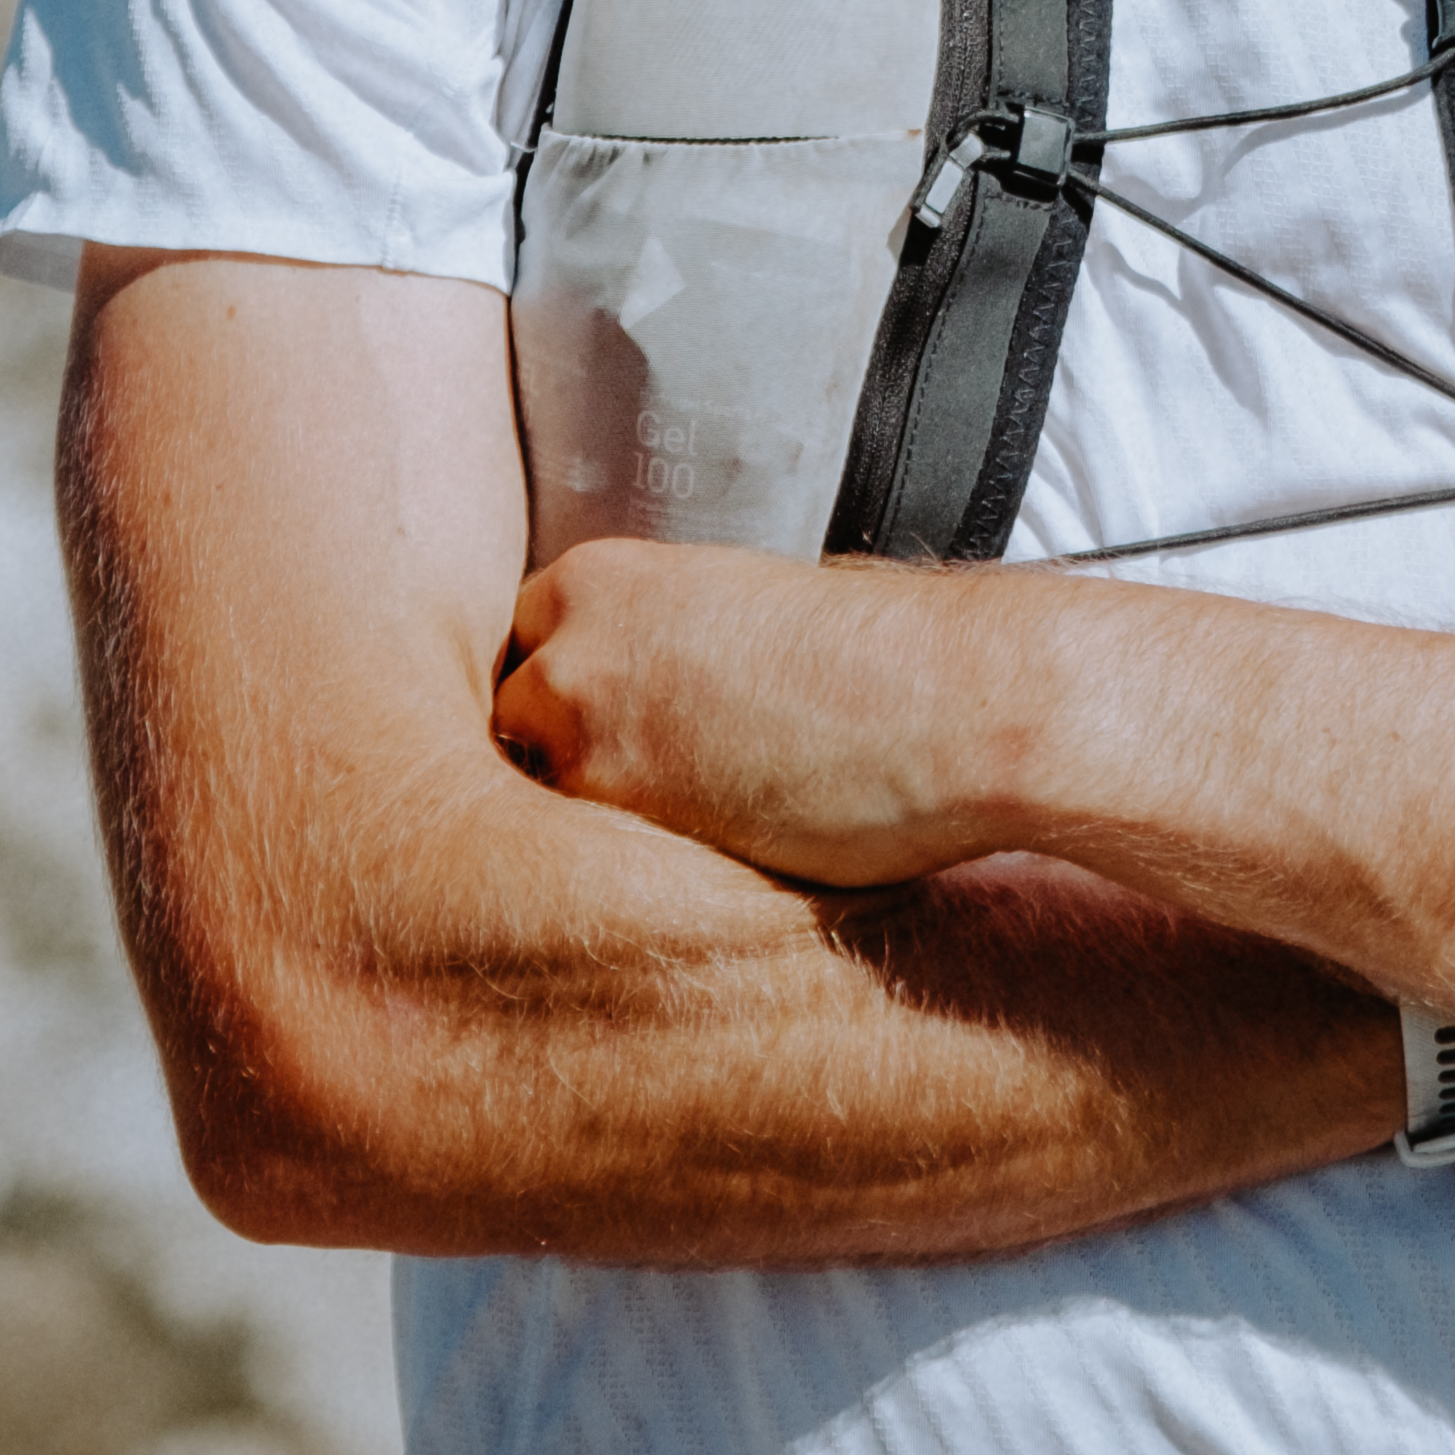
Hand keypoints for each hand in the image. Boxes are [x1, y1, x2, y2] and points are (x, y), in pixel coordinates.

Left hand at [493, 536, 1010, 893]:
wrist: (945, 703)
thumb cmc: (874, 657)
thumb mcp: (738, 612)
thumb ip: (656, 651)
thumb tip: (633, 709)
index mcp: (597, 581)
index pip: (521, 653)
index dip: (560, 701)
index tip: (601, 730)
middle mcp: (568, 656)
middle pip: (510, 728)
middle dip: (560, 762)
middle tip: (640, 790)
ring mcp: (584, 744)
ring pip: (539, 801)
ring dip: (589, 820)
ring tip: (679, 832)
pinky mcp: (623, 824)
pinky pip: (584, 862)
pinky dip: (623, 872)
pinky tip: (696, 861)